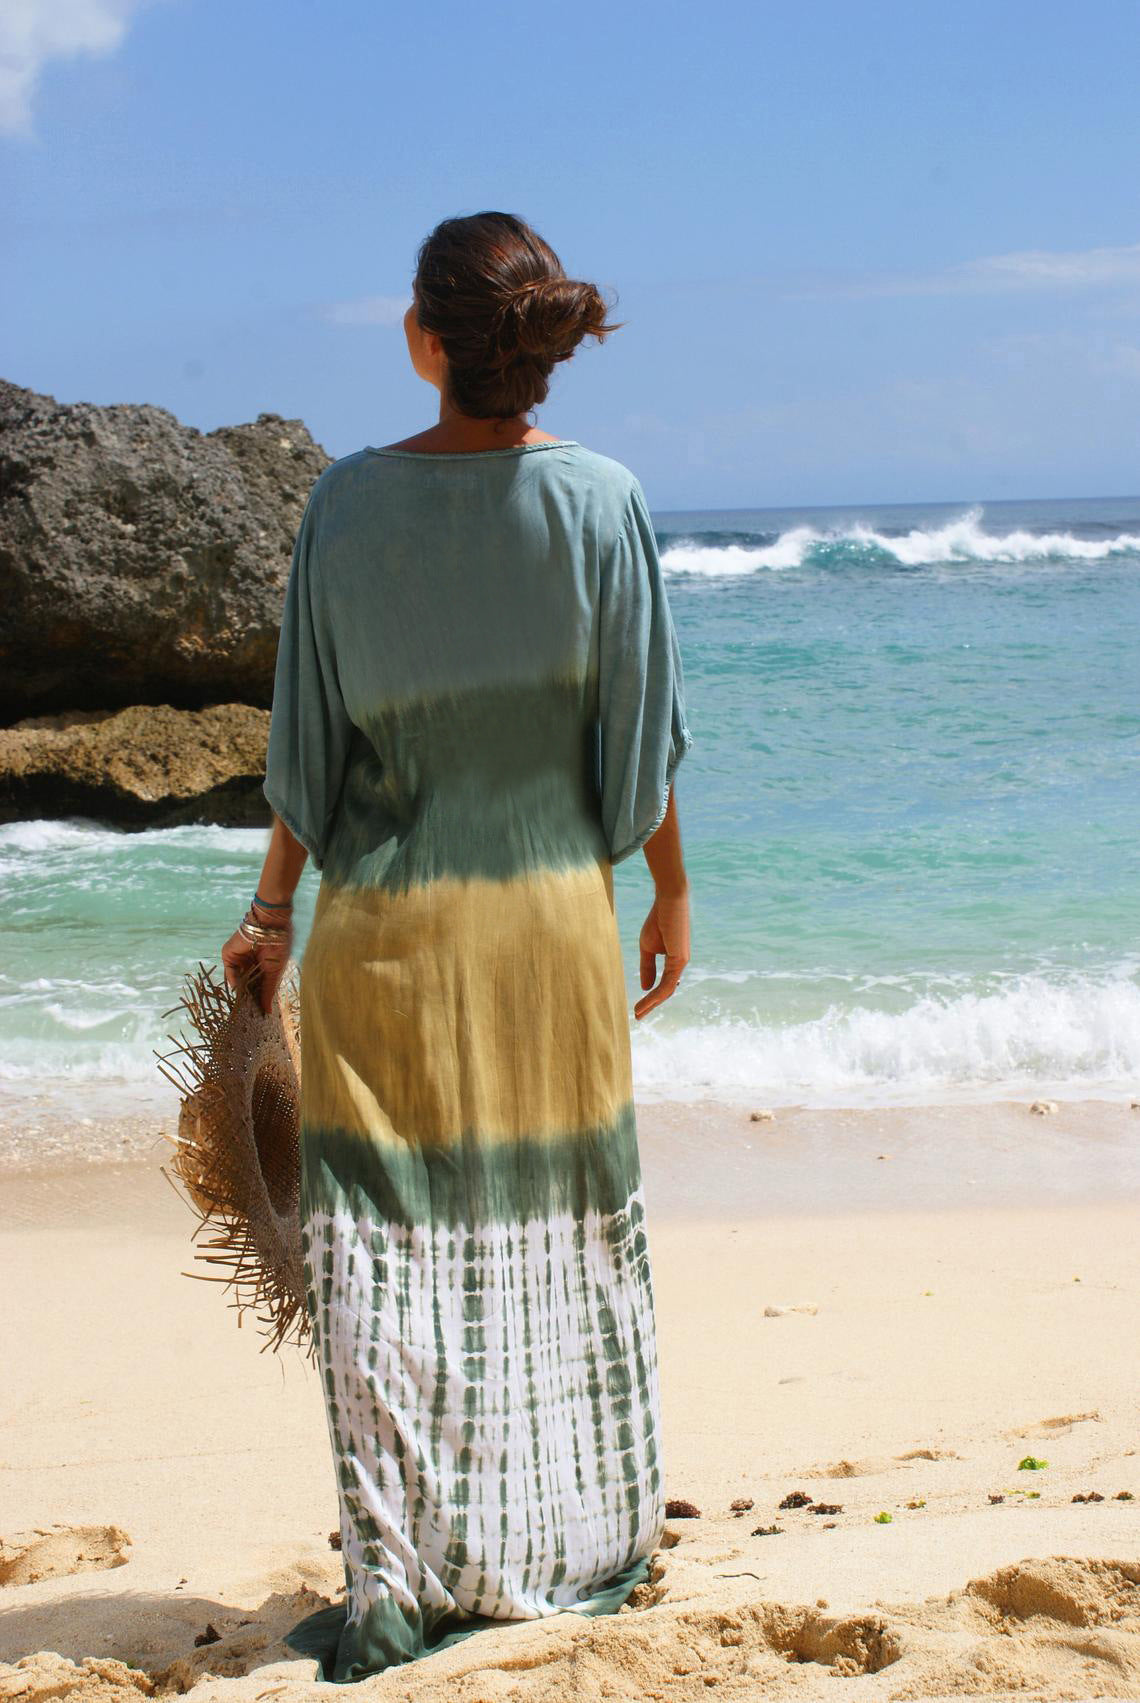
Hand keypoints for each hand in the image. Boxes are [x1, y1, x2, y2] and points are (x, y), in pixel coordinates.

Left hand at [220, 904, 292, 1015]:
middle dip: (247, 998)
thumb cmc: (278, 946)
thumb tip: (268, 1011)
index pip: (257, 987)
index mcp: (260, 968)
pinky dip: (234, 981)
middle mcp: (248, 965)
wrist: (270, 926)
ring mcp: (238, 960)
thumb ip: (268, 991)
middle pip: (245, 986)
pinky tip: (240, 992)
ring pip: (236, 981)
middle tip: (249, 1015)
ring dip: (239, 992)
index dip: (258, 1000)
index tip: (259, 1015)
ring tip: (244, 1007)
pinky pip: (229, 973)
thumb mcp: (274, 972)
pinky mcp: (228, 956)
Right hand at [635, 884, 689, 1019]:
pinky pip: (667, 983)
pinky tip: (645, 999)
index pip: (663, 984)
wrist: (669, 900)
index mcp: (674, 961)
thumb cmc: (659, 919)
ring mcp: (681, 963)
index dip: (651, 998)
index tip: (638, 1008)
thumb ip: (647, 967)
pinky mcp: (680, 960)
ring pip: (667, 991)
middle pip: (666, 992)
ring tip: (638, 1013)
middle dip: (651, 1005)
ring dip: (652, 1004)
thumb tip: (645, 987)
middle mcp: (680, 964)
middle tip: (638, 1016)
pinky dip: (656, 994)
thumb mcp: (648, 947)